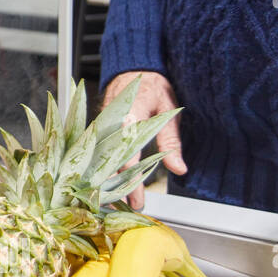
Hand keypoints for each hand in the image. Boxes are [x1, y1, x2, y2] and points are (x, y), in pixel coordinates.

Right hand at [102, 71, 186, 210]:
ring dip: (108, 180)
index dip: (131, 179)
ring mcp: (101, 126)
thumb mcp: (169, 113)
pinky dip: (103, 168)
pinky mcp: (98, 129)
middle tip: (130, 206)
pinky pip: (98, 152)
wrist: (133, 70)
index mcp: (128, 117)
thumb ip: (172, 141)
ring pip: (100, 158)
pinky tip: (108, 183)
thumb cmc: (153, 88)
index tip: (136, 198)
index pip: (128, 154)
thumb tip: (180, 169)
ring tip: (116, 201)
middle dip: (118, 186)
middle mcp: (110, 123)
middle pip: (110, 162)